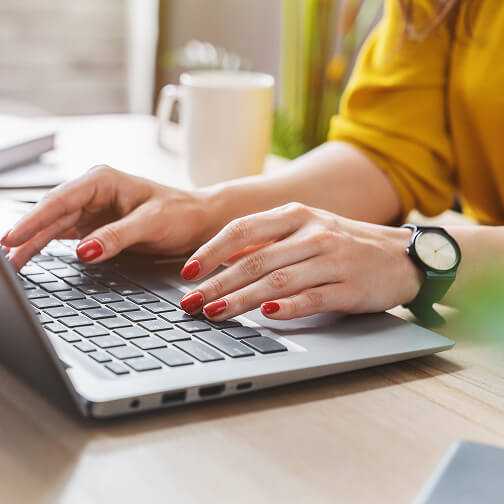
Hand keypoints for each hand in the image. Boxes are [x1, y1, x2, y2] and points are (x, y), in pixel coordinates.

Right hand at [1, 165, 214, 269]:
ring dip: (34, 242)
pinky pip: (67, 235)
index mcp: (103, 181)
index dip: (34, 219)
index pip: (60, 200)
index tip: (12, 237)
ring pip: (55, 226)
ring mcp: (93, 209)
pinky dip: (49, 245)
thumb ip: (117, 236)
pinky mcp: (97, 225)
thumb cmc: (180, 213)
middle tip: (6, 258)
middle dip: (26, 234)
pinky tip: (33, 255)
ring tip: (14, 262)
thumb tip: (84, 250)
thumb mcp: (151, 224)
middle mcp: (94, 192)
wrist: (198, 220)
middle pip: (51, 214)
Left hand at [179, 203, 422, 319]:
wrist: (400, 254)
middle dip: (217, 283)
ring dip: (242, 299)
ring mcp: (332, 259)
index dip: (210, 251)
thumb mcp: (306, 230)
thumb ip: (268, 241)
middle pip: (254, 259)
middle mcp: (312, 234)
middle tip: (190, 302)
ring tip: (215, 312)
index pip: (242, 229)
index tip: (187, 272)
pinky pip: (312, 297)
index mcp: (295, 215)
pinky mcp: (349, 286)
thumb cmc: (344, 243)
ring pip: (277, 280)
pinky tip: (266, 316)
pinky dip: (287, 308)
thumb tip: (223, 260)